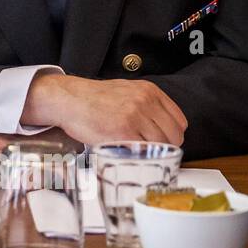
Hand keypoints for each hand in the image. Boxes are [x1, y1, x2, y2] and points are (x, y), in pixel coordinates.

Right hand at [23, 74, 186, 146]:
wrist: (67, 99)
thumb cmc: (92, 98)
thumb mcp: (126, 91)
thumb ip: (146, 105)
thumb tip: (162, 126)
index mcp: (149, 91)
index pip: (179, 121)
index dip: (172, 135)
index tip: (163, 141)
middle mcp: (145, 101)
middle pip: (174, 135)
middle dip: (164, 147)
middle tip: (148, 150)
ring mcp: (135, 116)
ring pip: (160, 145)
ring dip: (150, 152)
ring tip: (134, 150)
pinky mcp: (123, 131)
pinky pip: (143, 151)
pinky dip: (138, 156)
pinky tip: (127, 152)